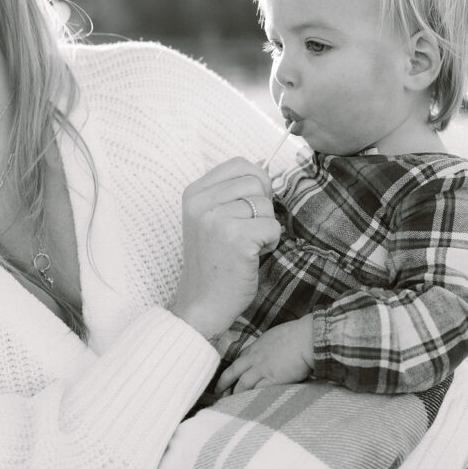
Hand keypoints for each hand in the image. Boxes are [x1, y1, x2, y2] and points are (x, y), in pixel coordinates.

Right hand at [170, 158, 280, 340]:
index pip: (240, 164)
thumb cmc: (214, 263)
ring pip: (267, 205)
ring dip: (266, 228)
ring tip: (246, 246)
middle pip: (256, 182)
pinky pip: (273, 227)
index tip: (250, 207)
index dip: (256, 183)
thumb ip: (231, 193)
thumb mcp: (211, 219)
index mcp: (194, 193)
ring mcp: (217, 219)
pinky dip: (270, 244)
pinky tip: (251, 257)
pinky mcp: (236, 238)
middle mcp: (201, 202)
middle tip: (247, 231)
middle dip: (263, 207)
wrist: (201, 304)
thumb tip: (266, 169)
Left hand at [215, 316, 314, 394]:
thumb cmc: (299, 333)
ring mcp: (262, 369)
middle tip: (218, 392)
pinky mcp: (272, 379)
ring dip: (235, 395)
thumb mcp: (277, 335)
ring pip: (242, 384)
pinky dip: (251, 399)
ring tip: (230, 404)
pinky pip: (257, 392)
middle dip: (223, 383)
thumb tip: (274, 351)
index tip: (228, 377)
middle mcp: (255, 357)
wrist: (307, 337)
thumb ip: (271, 344)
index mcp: (257, 346)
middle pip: (233, 372)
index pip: (239, 358)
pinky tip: (247, 406)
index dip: (232, 369)